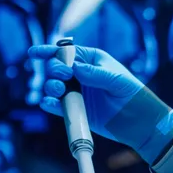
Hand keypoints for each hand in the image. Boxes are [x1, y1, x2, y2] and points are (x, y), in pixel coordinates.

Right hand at [27, 44, 172, 159]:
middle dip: (53, 69)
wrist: (138, 121)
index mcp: (90, 60)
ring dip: (50, 86)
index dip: (48, 51)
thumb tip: (73, 67)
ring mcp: (77, 93)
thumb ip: (94, 73)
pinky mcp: (75, 110)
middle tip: (64, 76)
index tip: (34, 53)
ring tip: (58, 90)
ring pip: (53, 86)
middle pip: (55, 68)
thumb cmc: (132, 94)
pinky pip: (57, 106)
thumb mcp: (115, 79)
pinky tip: (50, 103)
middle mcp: (80, 75)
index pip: (66, 52)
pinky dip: (50, 103)